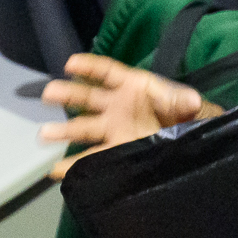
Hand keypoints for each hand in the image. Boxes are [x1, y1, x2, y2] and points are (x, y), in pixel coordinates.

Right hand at [38, 54, 210, 181]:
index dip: (89, 67)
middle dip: (68, 95)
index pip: (106, 72)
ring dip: (64, 131)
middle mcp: (117, 106)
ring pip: (84, 128)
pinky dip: (75, 165)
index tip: (70, 64)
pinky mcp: (116, 151)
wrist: (193, 138)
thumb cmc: (190, 115)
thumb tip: (190, 100)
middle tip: (48, 95)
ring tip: (44, 135)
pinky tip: (57, 172)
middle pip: (88, 98)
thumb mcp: (191, 104)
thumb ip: (184, 101)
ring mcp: (114, 129)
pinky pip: (92, 156)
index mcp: (133, 87)